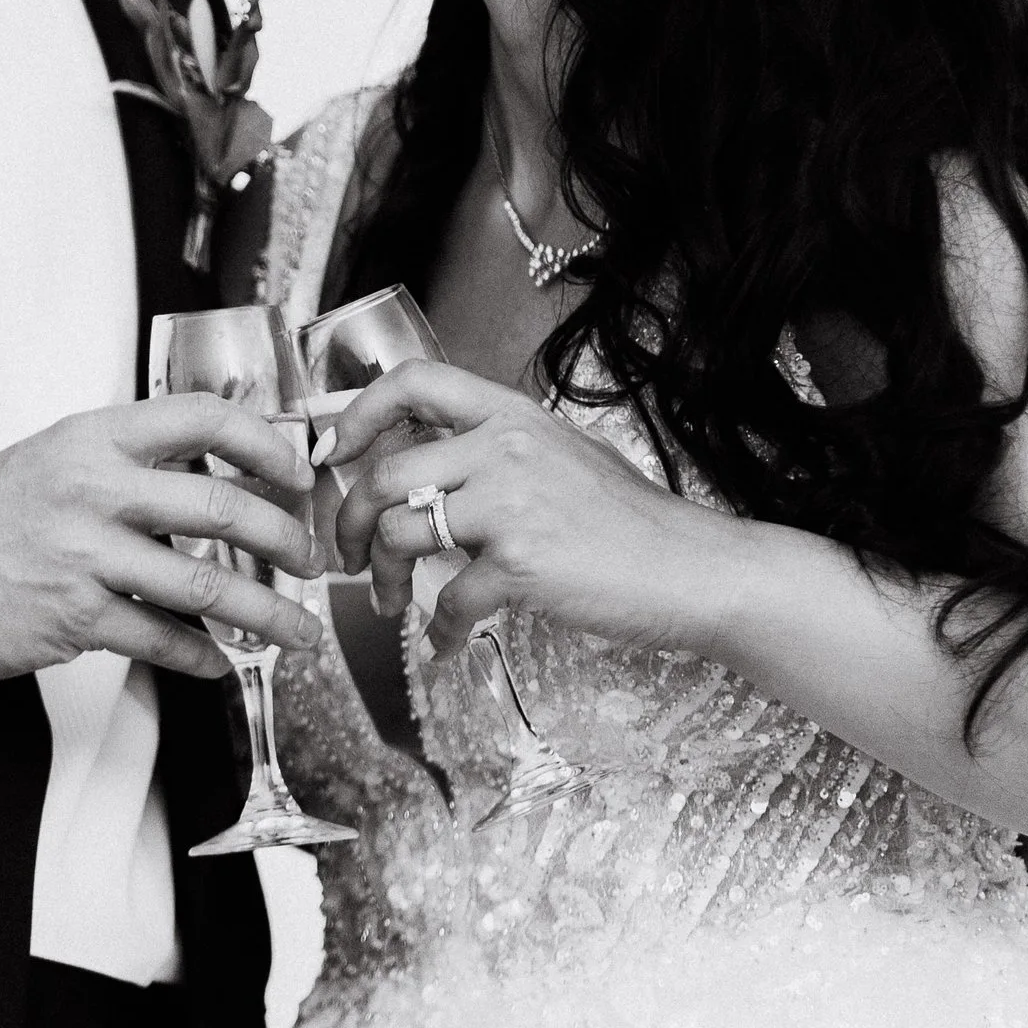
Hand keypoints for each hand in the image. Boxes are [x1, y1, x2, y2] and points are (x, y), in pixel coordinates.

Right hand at [0, 397, 320, 685]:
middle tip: (312, 560)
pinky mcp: (73, 618)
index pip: (202, 418)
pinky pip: (161, 641)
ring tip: (297, 631)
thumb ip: (126, 457)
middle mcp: (95, 489)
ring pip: (205, 588)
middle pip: (222, 507)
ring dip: (265, 614)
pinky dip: (201, 657)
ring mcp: (86, 556)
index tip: (298, 471)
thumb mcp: (53, 457)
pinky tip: (219, 663)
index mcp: (94, 438)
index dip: (265, 443)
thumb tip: (211, 459)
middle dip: (285, 540)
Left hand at [330, 360, 733, 655]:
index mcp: (512, 416)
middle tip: (349, 558)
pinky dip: (439, 632)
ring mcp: (511, 505)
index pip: (414, 381)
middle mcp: (505, 449)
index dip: (359, 414)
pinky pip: (448, 601)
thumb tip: (430, 470)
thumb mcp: (564, 456)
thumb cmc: (632, 522)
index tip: (334, 454)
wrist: (693, 568)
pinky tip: (447, 645)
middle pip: (384, 474)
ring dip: (381, 579)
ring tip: (390, 604)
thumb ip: (499, 452)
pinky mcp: (521, 564)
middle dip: (348, 523)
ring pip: (398, 534)